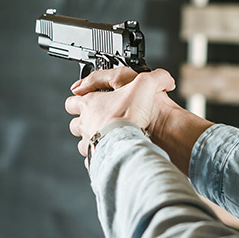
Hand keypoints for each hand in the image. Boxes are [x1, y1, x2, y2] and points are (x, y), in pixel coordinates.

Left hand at [64, 67, 178, 163]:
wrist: (127, 143)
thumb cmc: (129, 116)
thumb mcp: (144, 86)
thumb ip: (155, 78)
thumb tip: (166, 79)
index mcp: (90, 104)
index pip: (72, 100)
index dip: (78, 99)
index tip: (85, 99)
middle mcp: (85, 124)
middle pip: (75, 123)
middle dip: (84, 121)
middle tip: (98, 120)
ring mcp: (88, 143)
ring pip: (82, 142)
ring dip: (91, 140)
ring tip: (106, 138)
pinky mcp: (95, 159)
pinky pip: (92, 160)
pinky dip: (98, 157)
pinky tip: (110, 154)